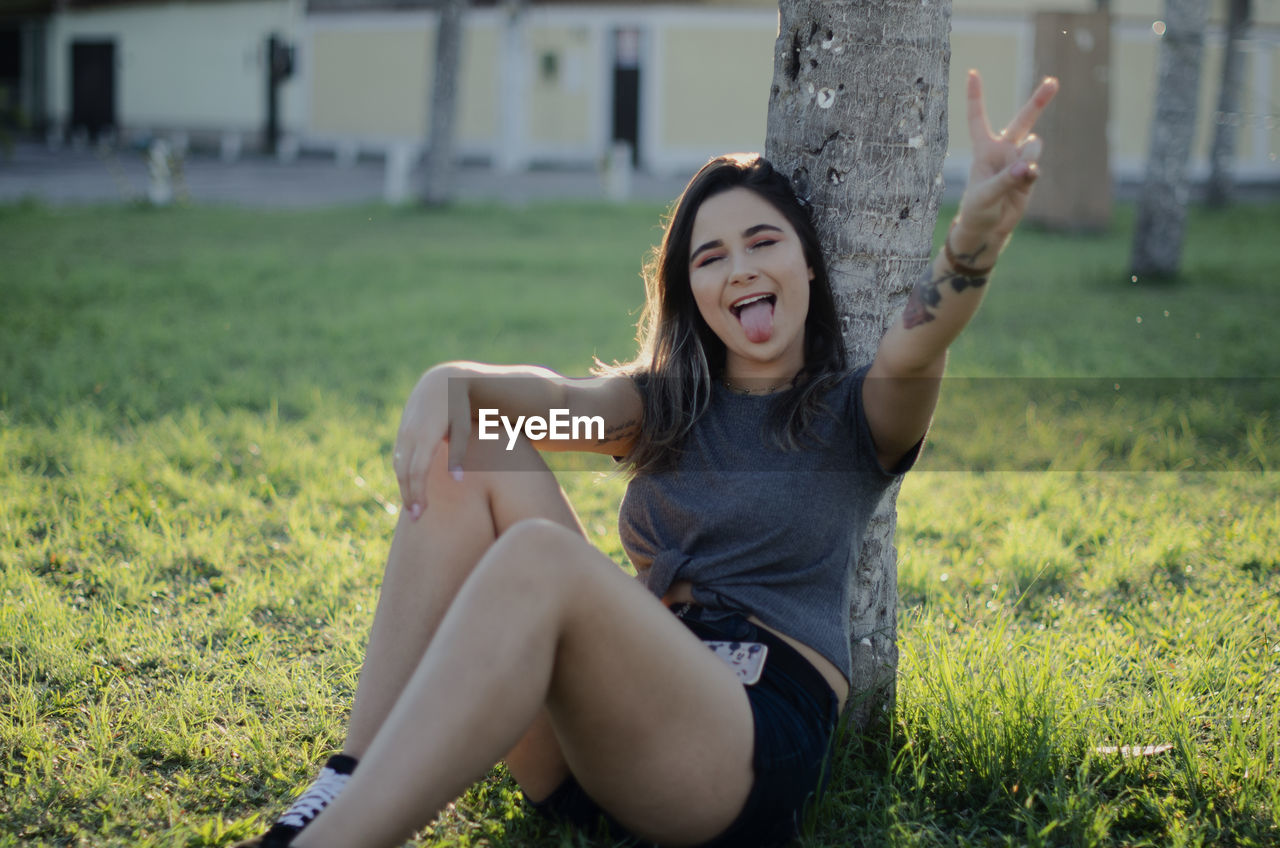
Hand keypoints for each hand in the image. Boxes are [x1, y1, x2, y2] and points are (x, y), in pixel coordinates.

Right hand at [393, 366, 470, 519]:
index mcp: (425, 433)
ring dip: (404, 488)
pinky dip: (402, 475)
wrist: (442, 382)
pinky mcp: (402, 432)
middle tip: (416, 518)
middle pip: (404, 472)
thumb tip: (458, 480)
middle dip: (408, 496)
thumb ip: (460, 454)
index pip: (417, 471)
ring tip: (413, 508)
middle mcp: (410, 433)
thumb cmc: (458, 407)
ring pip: (398, 466)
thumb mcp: (462, 428)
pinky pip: (399, 458)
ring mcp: (403, 432)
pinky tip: (409, 489)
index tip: (421, 513)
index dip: (417, 493)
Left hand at [952, 70, 1058, 256]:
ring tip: (1018, 174)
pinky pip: (1035, 167)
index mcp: (984, 149)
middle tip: (1053, 82)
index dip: (976, 96)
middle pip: (1023, 120)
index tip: (972, 71)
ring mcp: (1018, 161)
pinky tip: (1024, 182)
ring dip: (1028, 158)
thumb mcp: (985, 194)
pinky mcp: (1030, 174)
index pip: (978, 118)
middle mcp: (1003, 150)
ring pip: (1033, 147)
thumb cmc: (977, 209)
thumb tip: (1027, 166)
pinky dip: (1030, 175)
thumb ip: (1006, 178)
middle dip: (1039, 101)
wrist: (989, 228)